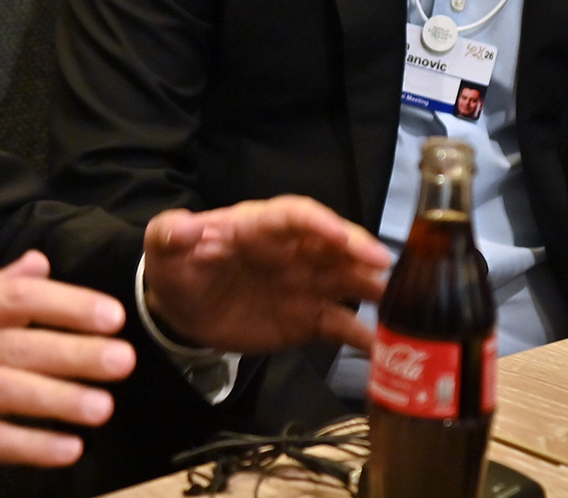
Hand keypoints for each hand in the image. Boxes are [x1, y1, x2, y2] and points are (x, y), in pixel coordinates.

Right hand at [0, 251, 134, 497]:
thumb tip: (39, 261)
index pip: (9, 295)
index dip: (63, 301)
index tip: (109, 314)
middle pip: (12, 343)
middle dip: (72, 350)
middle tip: (121, 358)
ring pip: (0, 390)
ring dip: (56, 399)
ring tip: (103, 407)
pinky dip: (28, 445)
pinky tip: (66, 448)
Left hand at [142, 197, 389, 355]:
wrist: (179, 312)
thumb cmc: (177, 266)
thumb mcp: (163, 245)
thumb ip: (170, 233)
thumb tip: (184, 227)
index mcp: (259, 226)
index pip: (297, 216)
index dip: (323, 224)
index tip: (345, 238)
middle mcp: (291, 252)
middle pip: (334, 245)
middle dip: (360, 252)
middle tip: (385, 265)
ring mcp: (304, 286)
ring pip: (348, 281)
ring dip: (376, 290)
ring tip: (405, 304)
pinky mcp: (307, 320)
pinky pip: (341, 326)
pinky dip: (365, 337)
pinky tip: (388, 350)